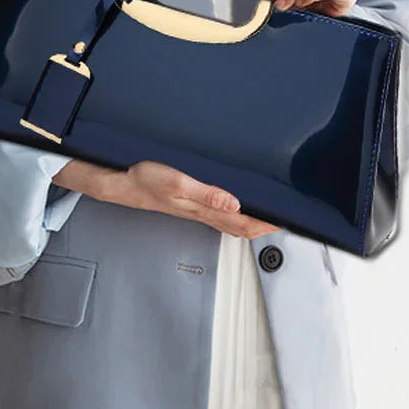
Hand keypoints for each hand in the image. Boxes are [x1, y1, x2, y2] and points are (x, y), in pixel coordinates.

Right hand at [53, 158, 281, 238]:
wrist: (121, 184)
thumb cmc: (144, 181)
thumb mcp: (177, 183)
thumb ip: (207, 194)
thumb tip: (235, 204)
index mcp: (203, 209)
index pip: (243, 224)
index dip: (267, 224)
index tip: (287, 221)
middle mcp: (202, 212)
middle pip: (242, 227)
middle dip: (265, 226)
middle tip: (287, 221)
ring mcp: (195, 209)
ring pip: (232, 222)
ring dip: (253, 223)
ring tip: (269, 217)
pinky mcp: (188, 203)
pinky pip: (219, 214)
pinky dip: (236, 215)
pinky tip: (238, 208)